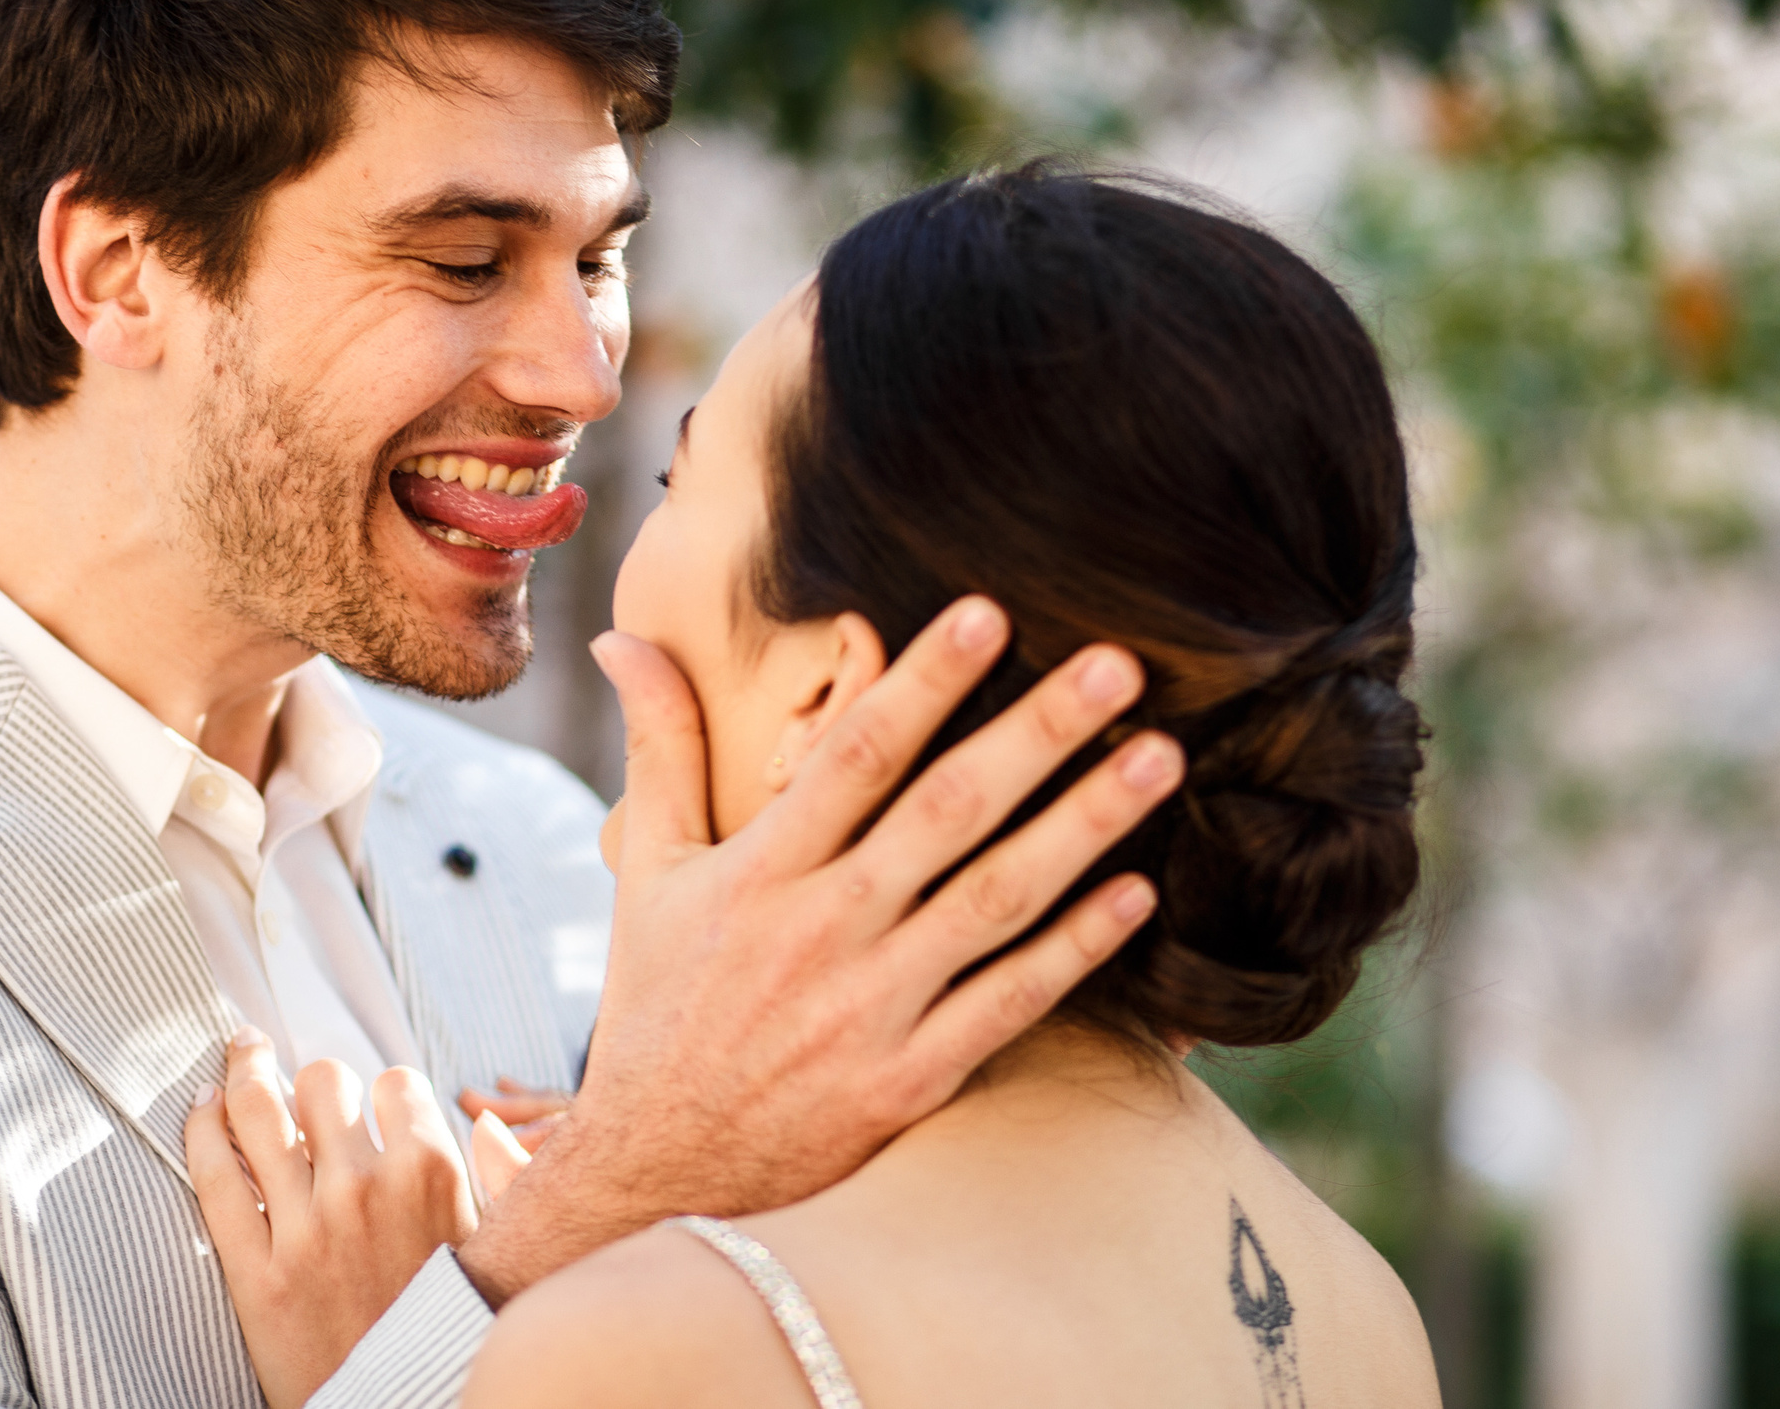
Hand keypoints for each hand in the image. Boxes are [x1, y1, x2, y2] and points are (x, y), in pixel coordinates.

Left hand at [185, 1030, 477, 1408]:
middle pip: (323, 1081)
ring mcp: (307, 1229)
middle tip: (304, 1091)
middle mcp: (367, 1190)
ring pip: (260, 1110)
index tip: (370, 1107)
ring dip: (246, 1070)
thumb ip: (504, 1178)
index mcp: (433, 1175)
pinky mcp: (256, 1273)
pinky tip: (204, 1107)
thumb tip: (487, 1120)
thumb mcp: (500, 1252)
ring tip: (241, 1055)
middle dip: (317, 1083)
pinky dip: (202, 1127)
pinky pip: (215, 1174)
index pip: (396, 1082)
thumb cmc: (457, 1333)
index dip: (382, 1092)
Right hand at [456, 596, 1179, 1304]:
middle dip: (1038, 731)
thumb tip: (621, 639)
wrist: (656, 1167)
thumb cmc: (658, 1003)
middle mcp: (823, 929)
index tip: (988, 612)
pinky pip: (1010, 1003)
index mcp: (760, 869)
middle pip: (946, 812)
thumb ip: (660, 748)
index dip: (921, 681)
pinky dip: (1075, 950)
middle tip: (1120, 665)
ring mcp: (874, 1006)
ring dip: (1083, 825)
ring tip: (1157, 758)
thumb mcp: (646, 870)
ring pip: (996, 900)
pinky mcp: (912, 1077)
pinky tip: (1137, 894)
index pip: (853, 756)